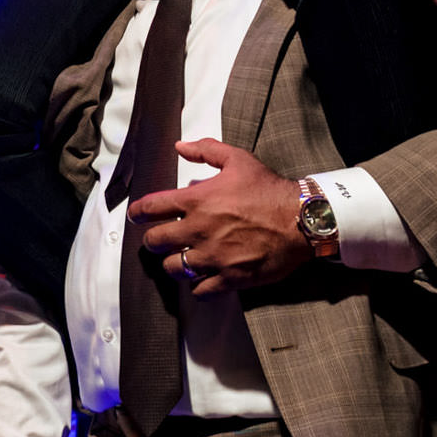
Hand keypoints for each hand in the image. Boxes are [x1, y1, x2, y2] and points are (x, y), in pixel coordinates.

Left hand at [129, 138, 306, 296]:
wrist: (301, 220)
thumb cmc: (269, 190)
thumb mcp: (238, 159)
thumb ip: (205, 150)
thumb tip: (180, 147)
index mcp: (197, 200)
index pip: (152, 207)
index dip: (138, 212)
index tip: (136, 215)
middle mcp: (199, 230)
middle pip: (156, 241)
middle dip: (152, 240)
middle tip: (156, 239)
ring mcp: (214, 257)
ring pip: (174, 268)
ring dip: (172, 263)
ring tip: (178, 259)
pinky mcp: (230, 278)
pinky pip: (200, 290)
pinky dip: (196, 286)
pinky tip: (200, 278)